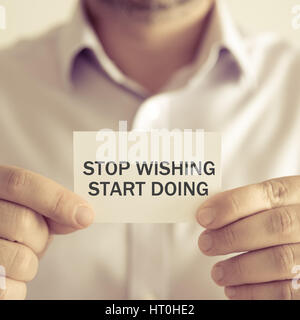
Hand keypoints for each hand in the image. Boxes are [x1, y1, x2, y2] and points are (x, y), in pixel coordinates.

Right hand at [0, 166, 94, 298]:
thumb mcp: (27, 208)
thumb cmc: (10, 224)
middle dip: (40, 235)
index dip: (56, 199)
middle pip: (24, 222)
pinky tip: (6, 273)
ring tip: (14, 254)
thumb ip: (51, 207)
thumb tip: (83, 215)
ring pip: (21, 259)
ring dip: (30, 262)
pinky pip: (10, 289)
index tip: (86, 216)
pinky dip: (18, 285)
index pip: (20, 183)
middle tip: (32, 238)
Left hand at [197, 176, 299, 299]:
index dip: (233, 205)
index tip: (204, 216)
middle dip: (233, 236)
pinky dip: (256, 292)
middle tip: (206, 244)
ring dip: (241, 268)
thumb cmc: (279, 219)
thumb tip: (208, 214)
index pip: (268, 194)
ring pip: (281, 260)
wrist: (299, 235)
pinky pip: (287, 291)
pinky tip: (234, 290)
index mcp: (298, 194)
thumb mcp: (271, 203)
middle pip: (276, 226)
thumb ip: (246, 205)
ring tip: (218, 272)